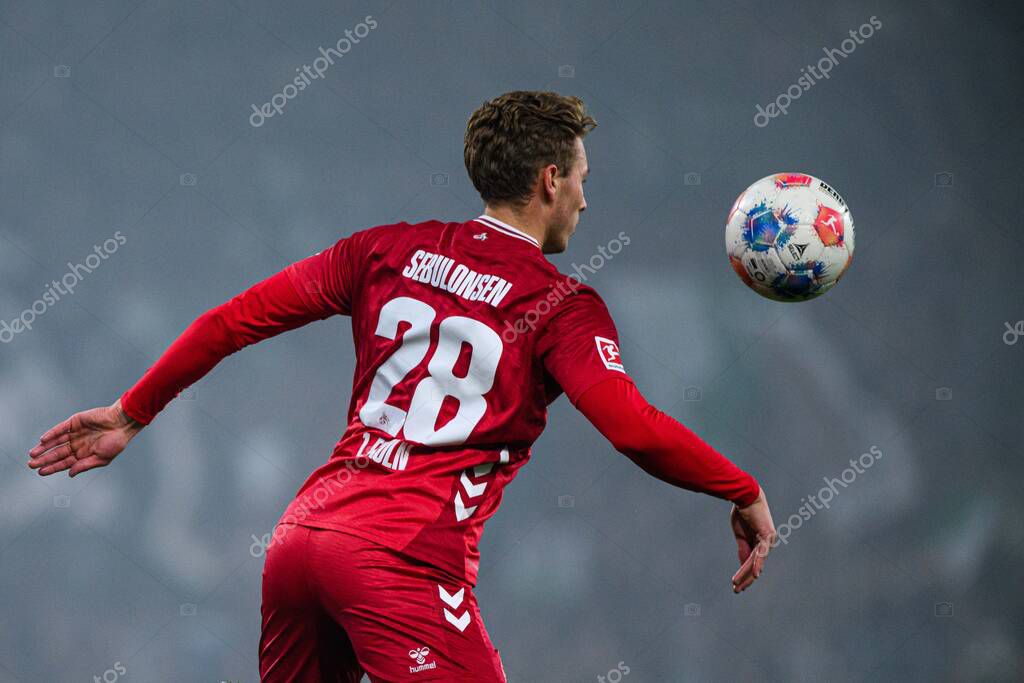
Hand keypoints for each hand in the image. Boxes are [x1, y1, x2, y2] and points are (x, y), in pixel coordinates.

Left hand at [28, 400, 143, 476]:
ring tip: (33, 454)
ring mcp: (75, 433)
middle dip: (44, 459)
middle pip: (57, 453)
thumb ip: (84, 465)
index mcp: (84, 454)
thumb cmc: (116, 442)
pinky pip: (60, 429)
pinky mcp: (74, 422)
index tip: (40, 472)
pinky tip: (43, 440)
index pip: (64, 462)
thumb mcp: (102, 458)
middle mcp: (77, 444)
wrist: (122, 423)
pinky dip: (51, 434)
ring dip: (44, 447)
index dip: (52, 467)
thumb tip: (70, 474)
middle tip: (31, 464)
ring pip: (56, 441)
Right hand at [730, 487, 775, 593]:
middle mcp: (766, 544)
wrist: (745, 496)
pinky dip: (758, 564)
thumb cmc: (742, 512)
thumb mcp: (740, 534)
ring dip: (746, 574)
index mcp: (759, 543)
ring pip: (755, 562)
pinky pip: (761, 553)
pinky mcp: (767, 535)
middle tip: (737, 590)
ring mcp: (769, 540)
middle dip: (745, 579)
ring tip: (737, 584)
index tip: (736, 584)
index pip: (752, 563)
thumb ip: (743, 549)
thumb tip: (744, 565)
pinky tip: (755, 575)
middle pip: (755, 566)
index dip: (744, 574)